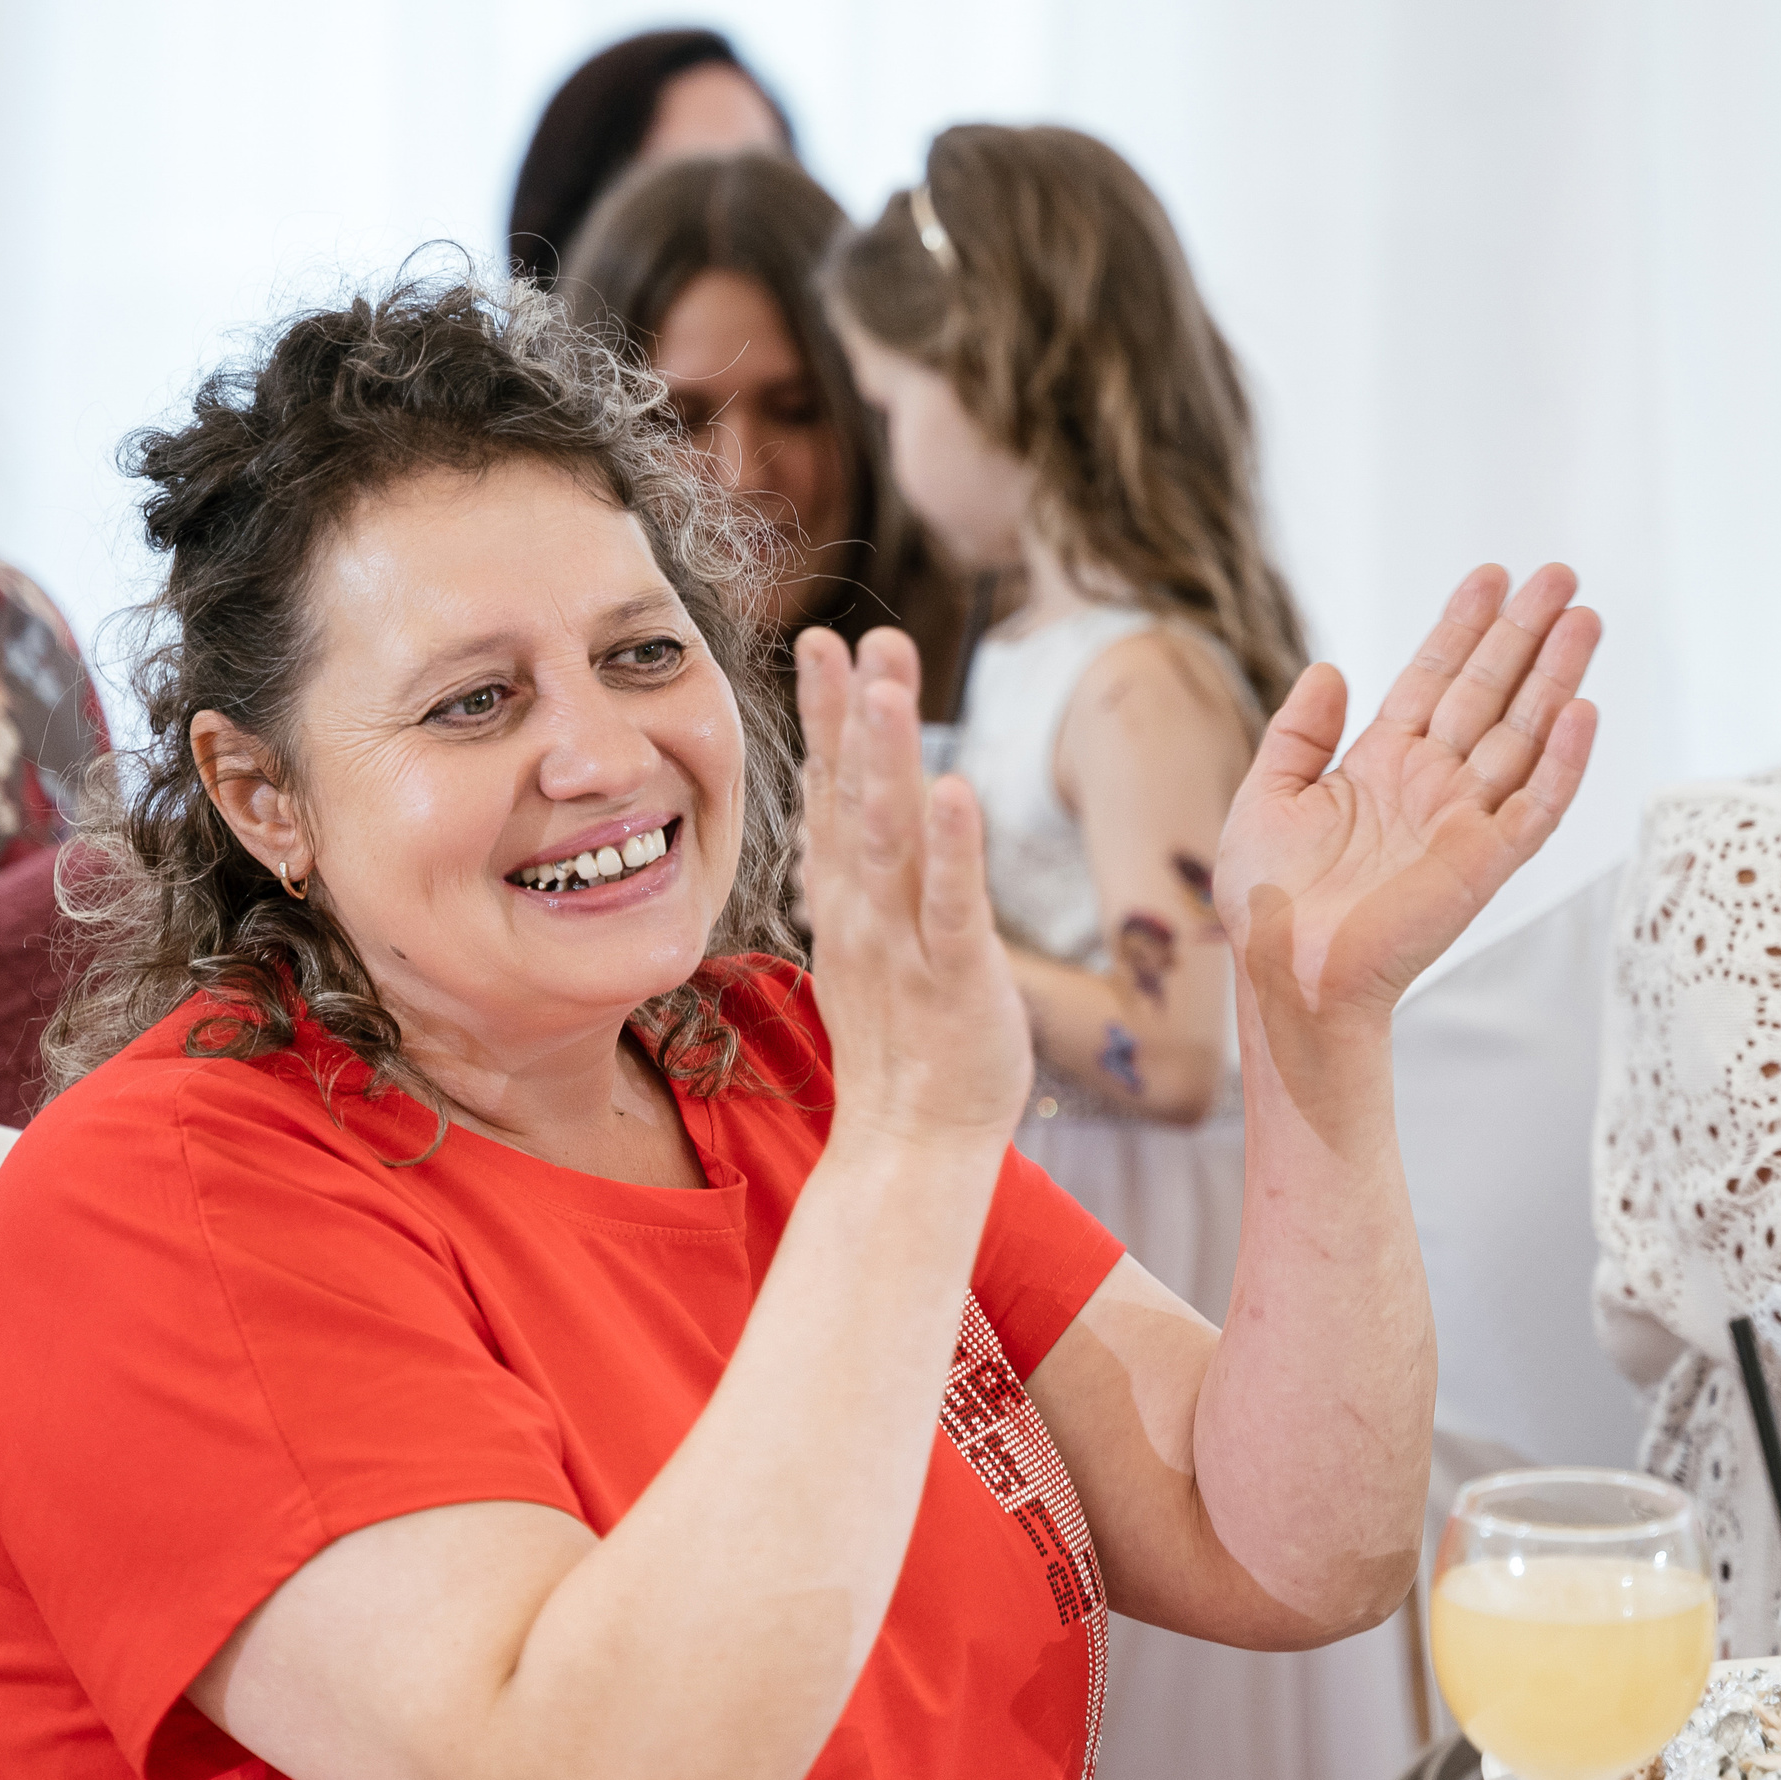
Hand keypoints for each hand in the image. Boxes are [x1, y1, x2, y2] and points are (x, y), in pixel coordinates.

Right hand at [795, 625, 1029, 1149]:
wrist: (910, 1143)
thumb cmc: (904, 1044)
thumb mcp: (871, 944)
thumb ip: (864, 875)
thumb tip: (846, 814)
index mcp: (849, 899)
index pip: (832, 790)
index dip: (826, 715)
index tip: (823, 641)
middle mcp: (865, 909)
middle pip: (853, 795)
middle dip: (852, 713)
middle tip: (850, 636)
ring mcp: (903, 943)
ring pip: (893, 837)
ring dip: (886, 759)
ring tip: (885, 688)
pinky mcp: (952, 979)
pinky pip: (952, 906)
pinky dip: (954, 850)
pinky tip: (957, 791)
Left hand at [1216, 563, 1599, 1032]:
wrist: (1284, 970)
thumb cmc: (1265, 900)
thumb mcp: (1265, 798)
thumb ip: (1298, 734)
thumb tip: (1329, 667)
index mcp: (1378, 765)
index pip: (1431, 681)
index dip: (1460, 629)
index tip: (1489, 578)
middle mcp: (1428, 784)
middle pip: (1489, 694)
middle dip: (1523, 634)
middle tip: (1559, 575)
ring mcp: (1462, 819)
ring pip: (1523, 734)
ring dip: (1556, 677)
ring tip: (1584, 617)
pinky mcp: (1485, 861)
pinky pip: (1536, 805)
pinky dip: (1562, 761)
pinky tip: (1581, 709)